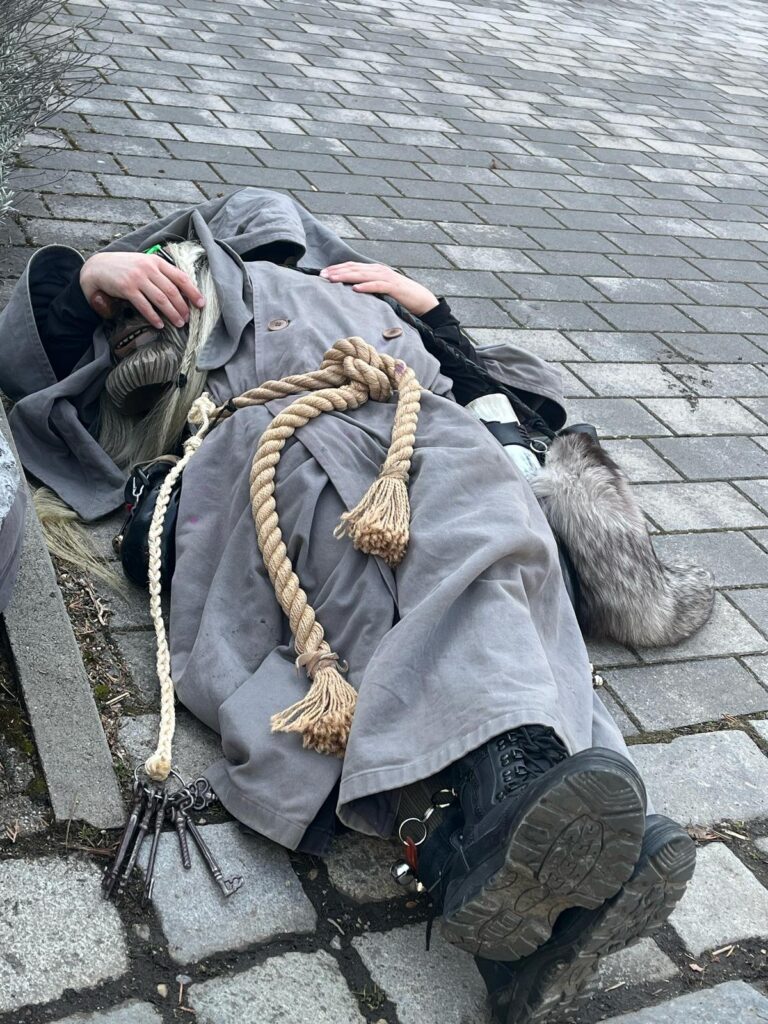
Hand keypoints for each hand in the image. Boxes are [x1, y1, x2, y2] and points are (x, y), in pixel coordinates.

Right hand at [80, 251, 205, 328]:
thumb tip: (181, 292)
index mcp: (156, 261)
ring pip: (161, 299)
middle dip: (183, 307)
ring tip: (179, 324)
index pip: (180, 277)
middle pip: (172, 290)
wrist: (97, 267)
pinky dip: (153, 317)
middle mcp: (148, 268)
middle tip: (188, 319)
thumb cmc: (125, 267)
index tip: (201, 303)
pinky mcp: (126, 288)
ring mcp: (138, 278)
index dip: (193, 291)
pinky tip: (160, 325)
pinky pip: (144, 305)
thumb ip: (160, 274)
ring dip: (172, 313)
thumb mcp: (144, 264)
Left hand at [320, 262, 437, 316]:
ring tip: (332, 280)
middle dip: (337, 271)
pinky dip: (366, 287)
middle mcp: (379, 270)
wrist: (422, 300)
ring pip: (362, 275)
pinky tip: (355, 289)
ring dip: (346, 276)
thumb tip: (350, 292)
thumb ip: (367, 288)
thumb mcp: (380, 290)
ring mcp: (386, 277)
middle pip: (354, 268)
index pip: (352, 266)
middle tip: (321, 276)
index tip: (322, 273)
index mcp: (375, 270)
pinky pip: (377, 286)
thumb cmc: (400, 297)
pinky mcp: (394, 287)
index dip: (337, 268)